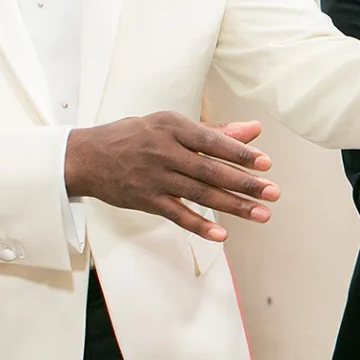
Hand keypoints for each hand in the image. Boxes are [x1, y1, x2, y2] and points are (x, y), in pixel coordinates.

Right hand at [65, 115, 278, 241]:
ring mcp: (154, 178)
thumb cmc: (135, 136)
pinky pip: (177, 215)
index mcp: (173, 127)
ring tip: (261, 214)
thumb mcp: (170, 125)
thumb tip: (254, 130)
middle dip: (245, 183)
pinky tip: (221, 234)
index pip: (213, 142)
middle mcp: (164, 151)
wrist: (87, 157)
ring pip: (199, 194)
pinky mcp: (146, 200)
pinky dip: (199, 225)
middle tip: (273, 193)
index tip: (266, 164)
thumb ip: (214, 131)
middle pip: (211, 170)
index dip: (241, 154)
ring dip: (233, 206)